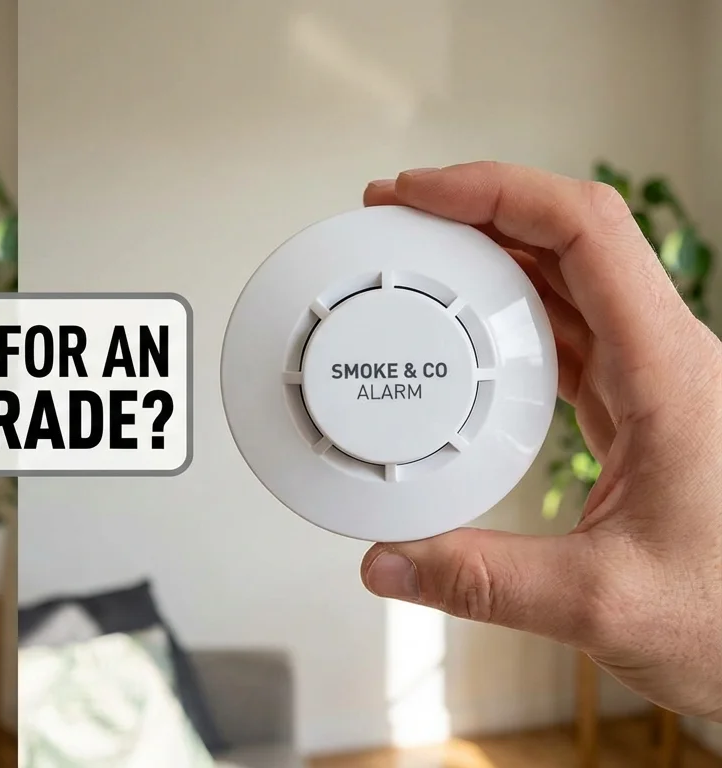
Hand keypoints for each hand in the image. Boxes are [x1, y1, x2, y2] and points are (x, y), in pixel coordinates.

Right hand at [359, 162, 721, 718]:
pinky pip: (565, 332)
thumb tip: (388, 561)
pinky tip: (458, 335)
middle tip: (396, 216)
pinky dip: (502, 314)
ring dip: (488, 255)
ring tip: (414, 259)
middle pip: (568, 237)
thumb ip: (483, 581)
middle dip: (475, 210)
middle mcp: (667, 359)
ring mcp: (653, 380)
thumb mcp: (606, 604)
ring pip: (566, 279)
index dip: (496, 191)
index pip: (585, 232)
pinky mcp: (637, 408)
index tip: (420, 194)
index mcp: (670, 372)